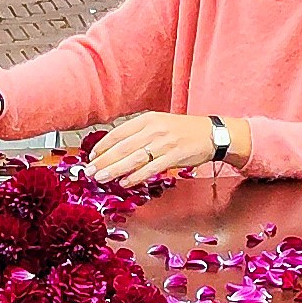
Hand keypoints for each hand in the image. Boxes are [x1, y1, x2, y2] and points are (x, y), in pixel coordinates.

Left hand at [81, 110, 246, 187]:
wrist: (211, 134)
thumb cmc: (182, 131)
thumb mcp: (158, 125)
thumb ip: (138, 135)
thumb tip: (114, 150)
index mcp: (147, 119)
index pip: (118, 133)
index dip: (102, 147)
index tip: (91, 158)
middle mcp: (154, 129)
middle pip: (123, 147)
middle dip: (104, 161)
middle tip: (90, 172)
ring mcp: (164, 142)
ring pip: (134, 158)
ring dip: (115, 169)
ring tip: (101, 178)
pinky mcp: (174, 155)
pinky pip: (151, 168)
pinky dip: (136, 176)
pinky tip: (125, 183)